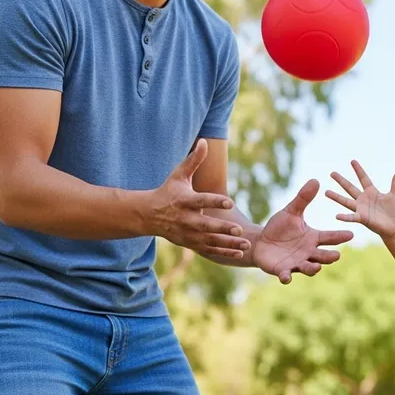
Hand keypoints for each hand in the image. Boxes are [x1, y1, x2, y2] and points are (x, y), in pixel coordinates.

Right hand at [145, 139, 251, 258]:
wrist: (149, 215)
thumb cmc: (168, 191)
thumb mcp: (178, 174)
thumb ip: (194, 160)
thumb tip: (204, 141)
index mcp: (184, 201)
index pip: (202, 201)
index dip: (215, 202)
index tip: (230, 202)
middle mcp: (186, 219)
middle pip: (206, 225)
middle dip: (222, 229)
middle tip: (239, 230)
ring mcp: (188, 234)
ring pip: (210, 241)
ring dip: (228, 244)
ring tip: (246, 245)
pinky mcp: (190, 243)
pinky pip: (208, 250)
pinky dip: (223, 253)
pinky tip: (239, 254)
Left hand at [253, 179, 353, 283]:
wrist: (261, 242)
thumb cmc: (280, 227)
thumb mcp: (291, 211)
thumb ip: (303, 198)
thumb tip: (315, 180)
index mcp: (313, 238)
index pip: (329, 237)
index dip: (340, 236)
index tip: (350, 234)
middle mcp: (308, 253)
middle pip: (322, 256)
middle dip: (329, 257)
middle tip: (337, 256)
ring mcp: (296, 263)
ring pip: (308, 268)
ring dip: (313, 269)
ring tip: (317, 268)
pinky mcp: (282, 270)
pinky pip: (286, 275)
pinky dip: (286, 277)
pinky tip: (286, 277)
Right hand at [326, 161, 394, 241]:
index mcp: (371, 192)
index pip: (363, 178)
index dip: (358, 170)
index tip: (352, 161)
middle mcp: (363, 199)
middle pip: (350, 187)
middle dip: (341, 180)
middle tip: (332, 173)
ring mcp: (361, 209)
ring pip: (346, 201)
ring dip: (336, 197)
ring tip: (326, 192)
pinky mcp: (362, 219)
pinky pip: (352, 217)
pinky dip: (345, 217)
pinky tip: (337, 216)